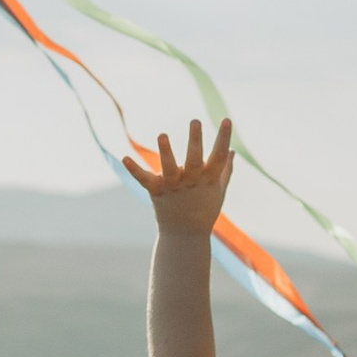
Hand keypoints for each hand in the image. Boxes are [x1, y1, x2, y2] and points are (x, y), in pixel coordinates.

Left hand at [123, 116, 234, 233]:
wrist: (185, 236)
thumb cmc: (204, 210)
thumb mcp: (218, 191)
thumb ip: (225, 169)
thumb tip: (232, 150)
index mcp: (208, 180)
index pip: (219, 156)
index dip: (223, 138)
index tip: (226, 120)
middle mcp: (191, 182)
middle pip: (194, 160)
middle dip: (195, 141)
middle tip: (195, 121)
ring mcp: (173, 187)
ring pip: (170, 168)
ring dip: (166, 152)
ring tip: (162, 135)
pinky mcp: (157, 192)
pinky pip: (144, 179)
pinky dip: (134, 169)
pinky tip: (124, 157)